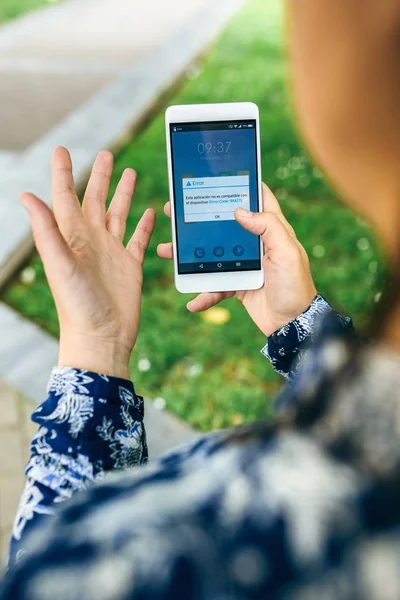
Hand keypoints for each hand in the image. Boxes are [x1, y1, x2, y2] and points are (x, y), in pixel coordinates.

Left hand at [20, 147, 155, 378]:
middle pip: (95, 200)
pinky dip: (144, 225)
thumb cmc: (77, 305)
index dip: (63, 173)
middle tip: (107, 153)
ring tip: (129, 172)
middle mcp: (91, 240)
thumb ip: (46, 230)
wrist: (101, 337)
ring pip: (118, 214)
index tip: (62, 150)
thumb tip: (26, 195)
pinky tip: (149, 212)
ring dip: (123, 194)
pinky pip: (138, 238)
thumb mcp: (59, 264)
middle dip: (100, 176)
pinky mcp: (130, 265)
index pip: (65, 197)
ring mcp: (112, 252)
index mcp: (72, 236)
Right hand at [157, 184, 316, 336]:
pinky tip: (193, 302)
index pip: (257, 199)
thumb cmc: (296, 285)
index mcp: (272, 230)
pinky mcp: (237, 285)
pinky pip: (215, 287)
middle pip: (223, 225)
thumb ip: (269, 227)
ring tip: (166, 252)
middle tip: (174, 211)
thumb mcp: (287, 252)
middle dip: (198, 218)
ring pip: (211, 254)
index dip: (241, 184)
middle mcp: (256, 244)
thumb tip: (239, 210)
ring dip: (188, 255)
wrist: (293, 324)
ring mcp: (244, 264)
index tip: (217, 175)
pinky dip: (203, 294)